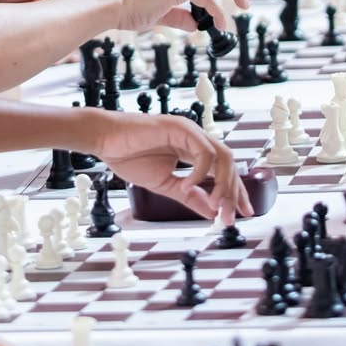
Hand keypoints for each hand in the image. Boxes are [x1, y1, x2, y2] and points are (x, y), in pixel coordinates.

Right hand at [89, 111, 252, 222]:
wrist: (104, 141)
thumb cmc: (129, 156)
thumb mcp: (164, 184)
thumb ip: (188, 196)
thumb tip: (211, 213)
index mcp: (193, 151)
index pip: (223, 171)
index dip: (235, 192)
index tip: (241, 213)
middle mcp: (196, 139)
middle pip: (228, 164)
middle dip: (233, 192)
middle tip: (231, 217)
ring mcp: (190, 131)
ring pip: (222, 156)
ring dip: (222, 184)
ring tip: (215, 205)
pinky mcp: (180, 128)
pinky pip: (202, 152)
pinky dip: (200, 172)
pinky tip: (187, 186)